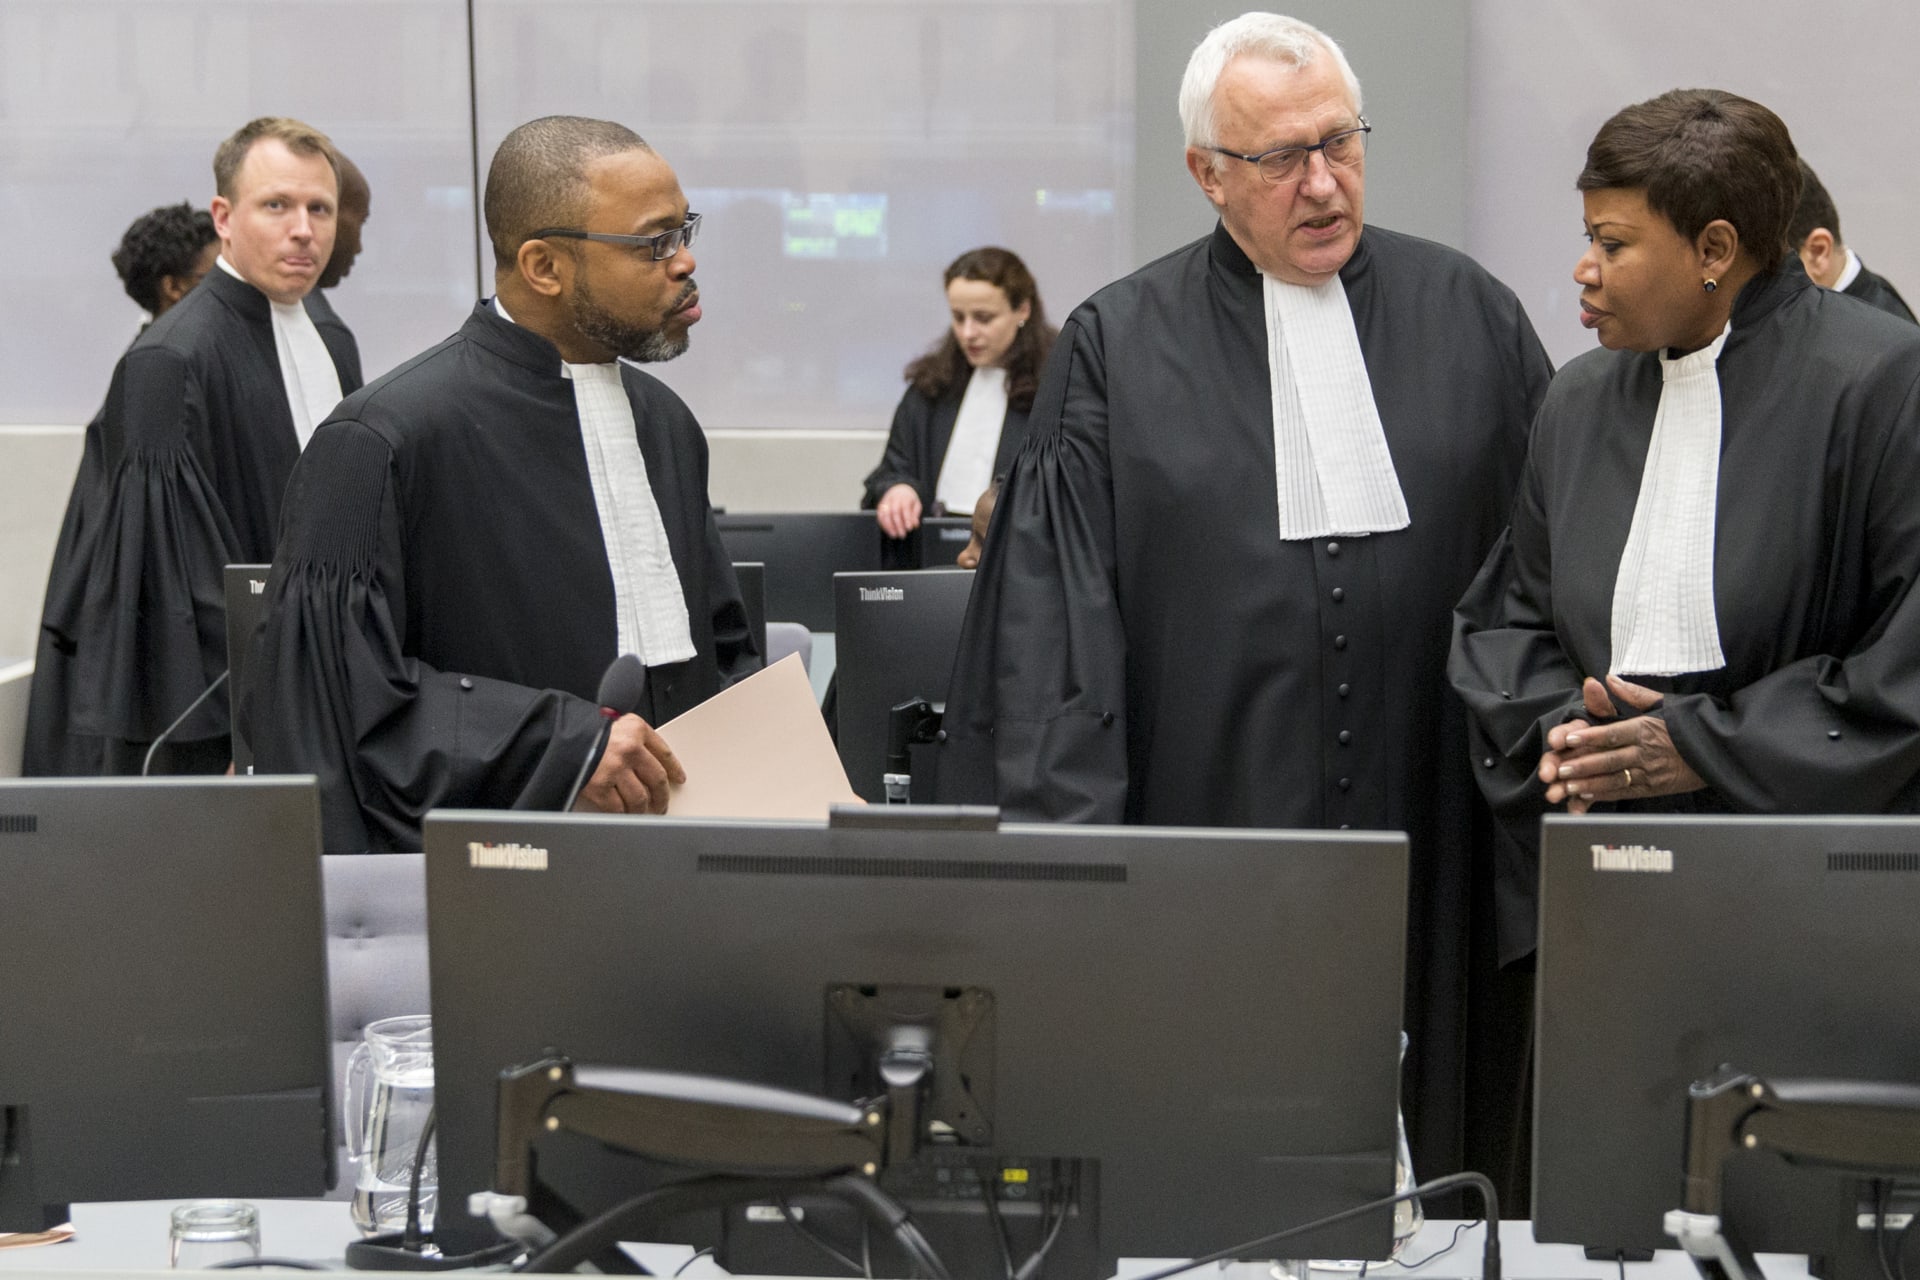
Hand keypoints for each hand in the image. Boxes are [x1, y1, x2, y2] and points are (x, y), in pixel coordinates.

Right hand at [574, 713, 685, 814]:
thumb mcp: (614, 723)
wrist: (554, 736)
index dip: (674, 769)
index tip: (678, 778)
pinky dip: (623, 813)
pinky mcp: (598, 786)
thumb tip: (652, 760)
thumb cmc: (583, 731)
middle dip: (662, 796)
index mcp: (635, 729)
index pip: (664, 753)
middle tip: (662, 804)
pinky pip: (618, 808)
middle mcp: (629, 748)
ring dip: (644, 809)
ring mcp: (614, 769)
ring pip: (640, 798)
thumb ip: (634, 737)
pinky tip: (625, 814)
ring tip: (644, 812)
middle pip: (656, 779)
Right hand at [875, 483, 923, 538]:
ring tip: (894, 535)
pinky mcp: (880, 506)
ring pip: (885, 514)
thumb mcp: (916, 505)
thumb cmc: (909, 500)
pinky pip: (880, 515)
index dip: (907, 519)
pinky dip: (883, 524)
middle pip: (894, 512)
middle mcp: (894, 498)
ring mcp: (886, 501)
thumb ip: (915, 515)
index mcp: (905, 497)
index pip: (905, 508)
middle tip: (902, 534)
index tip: (909, 528)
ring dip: (889, 526)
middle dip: (898, 525)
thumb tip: (915, 525)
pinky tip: (888, 530)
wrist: (899, 489)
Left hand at [1537, 675, 1704, 813]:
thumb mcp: (1666, 703)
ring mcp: (1652, 772)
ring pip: (1616, 779)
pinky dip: (1606, 795)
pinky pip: (1627, 792)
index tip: (1567, 740)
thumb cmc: (1691, 723)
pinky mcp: (1656, 787)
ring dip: (1590, 784)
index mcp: (1647, 728)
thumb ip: (1634, 693)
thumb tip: (1609, 678)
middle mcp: (1647, 751)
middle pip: (1610, 759)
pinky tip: (1587, 796)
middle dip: (1582, 765)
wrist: (1722, 750)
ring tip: (1567, 786)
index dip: (1589, 737)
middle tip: (1559, 769)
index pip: (1613, 733)